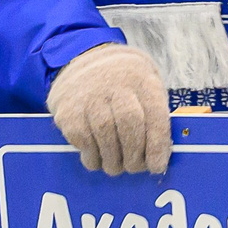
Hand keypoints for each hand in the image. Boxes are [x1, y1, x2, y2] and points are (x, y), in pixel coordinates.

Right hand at [47, 43, 170, 174]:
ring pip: (104, 134)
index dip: (157, 144)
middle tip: (134, 167)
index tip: (157, 167)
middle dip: (134, 153)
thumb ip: (154, 116)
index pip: (154, 114)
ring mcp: (89, 97)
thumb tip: (159, 156)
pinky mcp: (67, 110)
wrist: (84, 60)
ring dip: (113, 160)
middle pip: (129, 123)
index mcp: (142, 80)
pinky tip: (97, 158)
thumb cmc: (125, 83)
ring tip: (116, 166)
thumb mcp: (146, 85)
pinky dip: (92, 156)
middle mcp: (115, 85)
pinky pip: (82, 140)